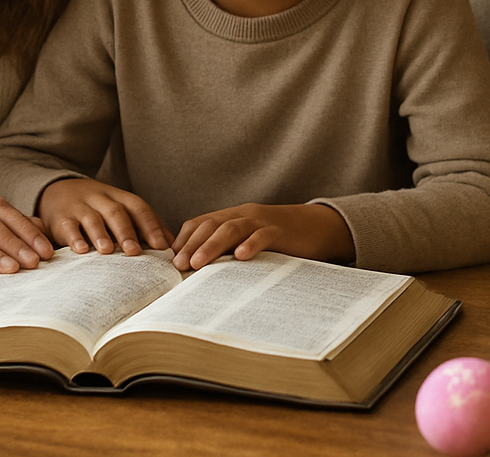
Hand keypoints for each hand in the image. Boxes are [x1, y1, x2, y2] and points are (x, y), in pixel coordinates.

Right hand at [37, 177, 169, 255]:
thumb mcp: (118, 208)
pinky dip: (74, 238)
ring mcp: (79, 206)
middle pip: (116, 212)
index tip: (161, 245)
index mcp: (118, 197)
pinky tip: (81, 251)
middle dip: (126, 232)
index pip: (138, 207)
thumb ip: (143, 224)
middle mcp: (100, 199)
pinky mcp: (60, 217)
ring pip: (92, 218)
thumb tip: (172, 245)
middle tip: (135, 251)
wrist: (56, 190)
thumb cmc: (96, 207)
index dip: (150, 225)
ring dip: (100, 234)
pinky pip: (67, 226)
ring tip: (107, 251)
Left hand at [171, 203, 355, 270]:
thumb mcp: (249, 240)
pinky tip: (240, 257)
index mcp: (232, 216)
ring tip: (197, 264)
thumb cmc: (278, 240)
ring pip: (232, 228)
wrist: (317, 227)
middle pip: (211, 225)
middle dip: (192, 245)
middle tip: (178, 266)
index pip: (200, 223)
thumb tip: (197, 274)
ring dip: (212, 246)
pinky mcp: (282, 231)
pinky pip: (263, 235)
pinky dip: (251, 244)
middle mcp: (244, 215)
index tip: (171, 261)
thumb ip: (227, 250)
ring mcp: (263, 221)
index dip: (184, 240)